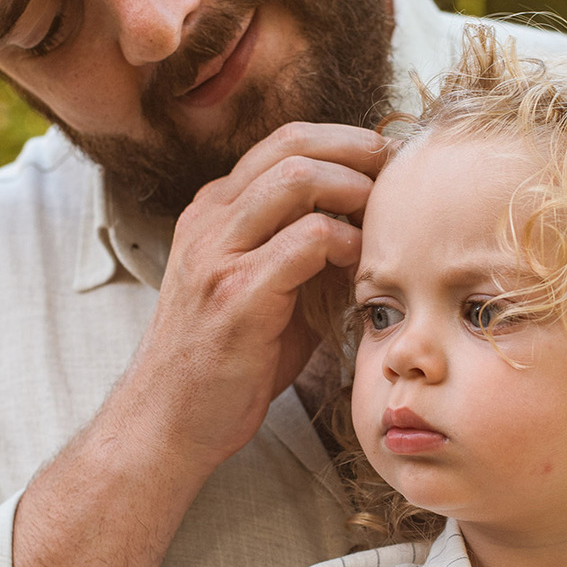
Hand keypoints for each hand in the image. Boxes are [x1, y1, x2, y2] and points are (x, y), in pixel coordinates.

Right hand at [138, 122, 386, 469]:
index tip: (388, 164)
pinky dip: (345, 242)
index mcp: (214, 212)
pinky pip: (305, 241)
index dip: (344, 144)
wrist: (167, 422)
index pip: (284, 143)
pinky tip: (357, 266)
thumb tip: (370, 230)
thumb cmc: (224, 362)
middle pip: (292, 143)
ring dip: (353, 189)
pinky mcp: (236, 296)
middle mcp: (210, 221)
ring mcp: (218, 254)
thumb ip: (303, 253)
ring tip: (379, 219)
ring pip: (297, 177)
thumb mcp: (261, 290)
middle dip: (357, 150)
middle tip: (399, 177)